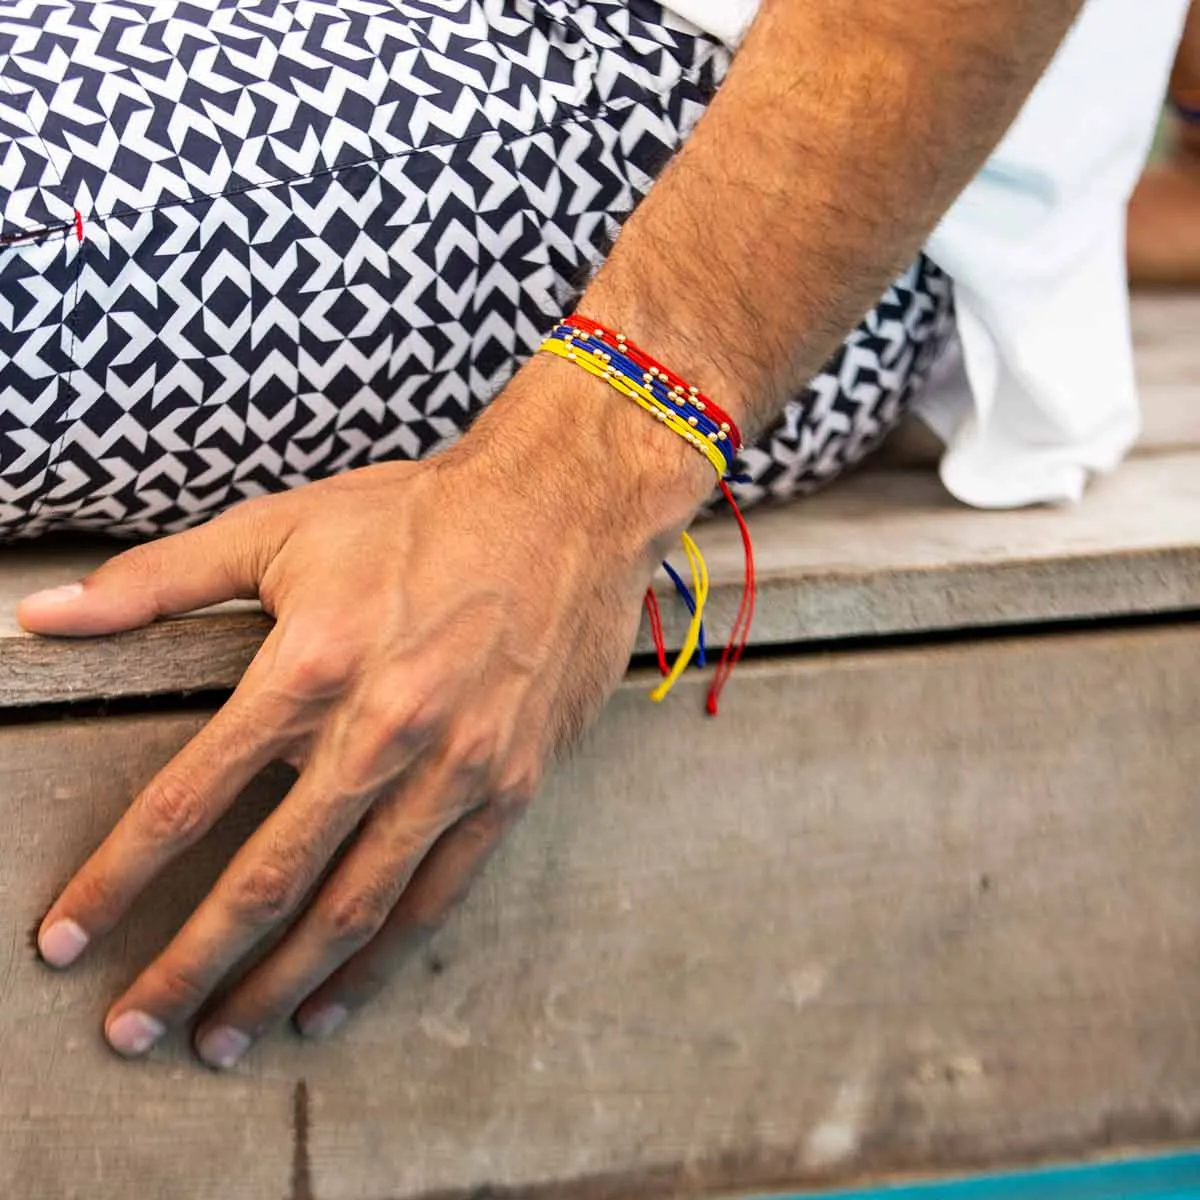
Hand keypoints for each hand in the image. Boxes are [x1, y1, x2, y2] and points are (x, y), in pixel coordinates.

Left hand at [20, 357, 707, 1067]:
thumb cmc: (420, 515)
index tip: (68, 937)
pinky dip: (379, 962)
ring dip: (278, 983)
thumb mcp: (282, 527)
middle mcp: (380, 731)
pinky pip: (436, 895)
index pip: (191, 796)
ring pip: (352, 906)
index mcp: (310, 665)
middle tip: (133, 1030)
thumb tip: (43, 615)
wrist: (563, 508)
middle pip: (266, 877)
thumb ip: (158, 581)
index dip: (119, 877)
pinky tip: (334, 1002)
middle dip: (188, 965)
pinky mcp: (507, 786)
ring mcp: (452, 767)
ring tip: (223, 1038)